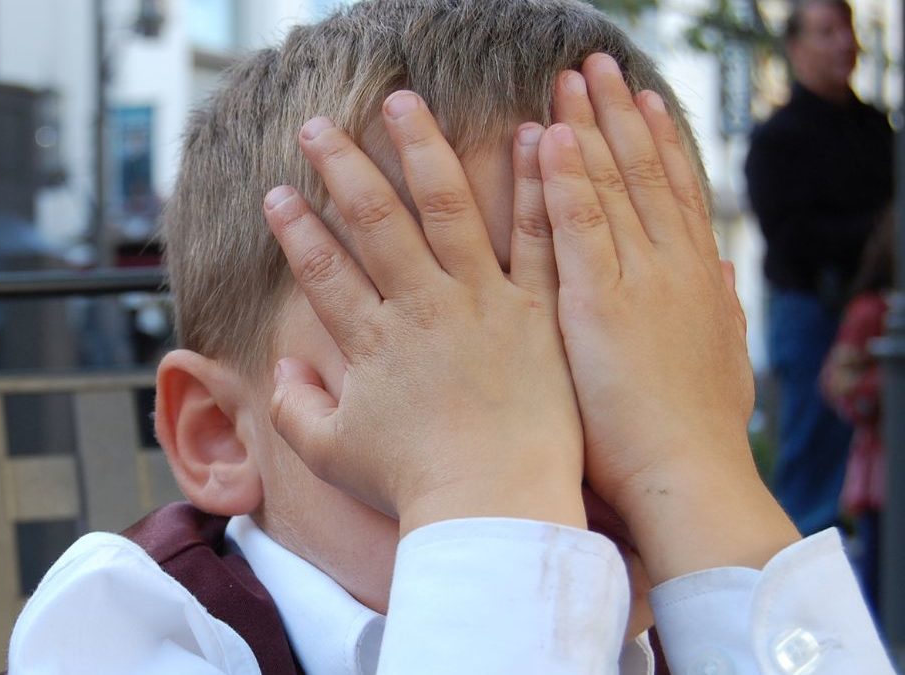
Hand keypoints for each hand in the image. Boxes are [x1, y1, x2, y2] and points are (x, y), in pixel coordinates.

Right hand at [263, 91, 584, 535]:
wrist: (496, 508)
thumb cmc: (414, 487)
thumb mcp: (333, 454)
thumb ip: (296, 408)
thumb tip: (280, 368)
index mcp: (373, 342)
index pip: (322, 269)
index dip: (294, 228)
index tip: (275, 192)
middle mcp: (422, 308)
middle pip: (375, 220)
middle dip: (342, 166)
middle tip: (318, 124)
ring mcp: (483, 303)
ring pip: (448, 208)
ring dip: (422, 149)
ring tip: (404, 102)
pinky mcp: (538, 311)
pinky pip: (537, 238)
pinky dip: (535, 186)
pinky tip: (533, 137)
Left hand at [541, 54, 798, 582]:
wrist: (686, 479)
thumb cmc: (692, 433)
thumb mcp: (720, 360)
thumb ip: (718, 308)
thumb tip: (725, 270)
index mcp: (697, 279)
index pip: (676, 193)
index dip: (660, 141)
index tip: (642, 98)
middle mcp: (673, 267)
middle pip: (645, 173)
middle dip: (620, 114)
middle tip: (597, 65)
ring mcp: (639, 281)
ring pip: (615, 186)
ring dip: (591, 127)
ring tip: (571, 78)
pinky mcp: (601, 305)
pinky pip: (582, 227)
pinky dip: (569, 179)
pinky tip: (554, 137)